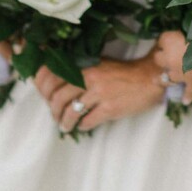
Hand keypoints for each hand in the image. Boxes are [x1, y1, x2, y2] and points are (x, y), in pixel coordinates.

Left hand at [37, 55, 163, 132]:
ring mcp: (100, 93)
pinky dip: (82, 126)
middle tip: (55, 116)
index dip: (44, 89)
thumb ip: (80, 70)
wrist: (148, 77)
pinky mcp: (109, 108)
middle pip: (58, 96)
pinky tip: (82, 126)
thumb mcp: (99, 64)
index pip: (53, 76)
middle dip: (53, 110)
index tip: (45, 98)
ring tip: (65, 126)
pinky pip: (88, 121)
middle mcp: (90, 77)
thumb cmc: (122, 71)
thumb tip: (58, 82)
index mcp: (85, 65)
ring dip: (64, 121)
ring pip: (71, 111)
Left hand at [152, 30, 191, 102]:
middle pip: (158, 59)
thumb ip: (188, 33)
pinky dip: (187, 96)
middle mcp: (171, 59)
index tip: (170, 39)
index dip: (166, 39)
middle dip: (162, 56)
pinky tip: (185, 100)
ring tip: (162, 78)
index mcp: (171, 42)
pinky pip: (187, 93)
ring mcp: (181, 74)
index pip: (161, 39)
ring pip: (167, 78)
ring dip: (167, 77)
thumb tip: (186, 35)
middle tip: (168, 55)